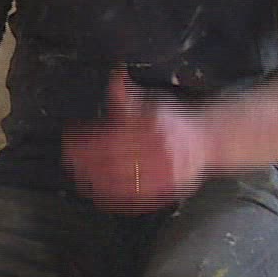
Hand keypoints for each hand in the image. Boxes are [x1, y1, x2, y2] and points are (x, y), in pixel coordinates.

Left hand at [63, 68, 218, 212]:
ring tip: (79, 178)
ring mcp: (165, 173)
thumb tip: (114, 77)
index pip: (110, 133)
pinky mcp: (169, 190)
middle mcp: (160, 149)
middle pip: (113, 159)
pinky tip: (100, 196)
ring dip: (96, 181)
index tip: (70, 138)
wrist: (208, 140)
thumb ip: (128, 95)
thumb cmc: (174, 120)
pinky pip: (139, 199)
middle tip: (69, 160)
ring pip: (124, 181)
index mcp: (153, 124)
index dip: (86, 138)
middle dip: (86, 160)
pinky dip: (117, 199)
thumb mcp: (152, 101)